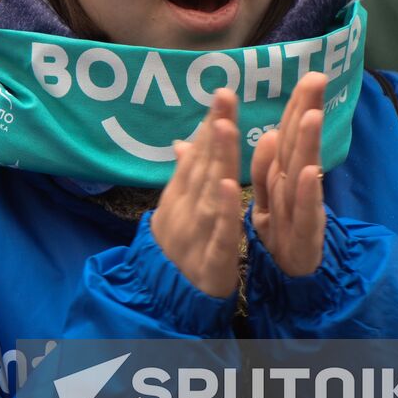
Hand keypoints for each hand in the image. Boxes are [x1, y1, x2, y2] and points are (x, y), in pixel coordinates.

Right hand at [150, 90, 241, 297]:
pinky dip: (224, 211)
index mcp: (182, 196)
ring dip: (219, 160)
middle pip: (204, 166)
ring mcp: (197, 234)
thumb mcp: (178, 210)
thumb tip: (183, 141)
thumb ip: (185, 175)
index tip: (224, 93)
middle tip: (225, 96)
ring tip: (227, 128)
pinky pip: (219, 234)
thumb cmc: (178, 250)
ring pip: (210, 193)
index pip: (198, 156)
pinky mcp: (211, 261)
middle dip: (216, 130)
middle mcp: (186, 209)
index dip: (210, 124)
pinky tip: (231, 188)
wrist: (165, 304)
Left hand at [251, 71, 328, 276]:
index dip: (297, 106)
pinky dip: (307, 193)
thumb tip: (260, 134)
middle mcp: (297, 190)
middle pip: (301, 146)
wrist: (295, 287)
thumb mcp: (264, 202)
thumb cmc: (282, 239)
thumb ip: (259, 171)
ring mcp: (304, 212)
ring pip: (305, 174)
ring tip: (312, 114)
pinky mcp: (305, 237)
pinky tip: (310, 172)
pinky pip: (305, 213)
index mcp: (283, 178)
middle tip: (317, 77)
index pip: (289, 136)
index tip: (309, 73)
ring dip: (308, 145)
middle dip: (308, 111)